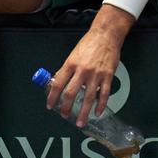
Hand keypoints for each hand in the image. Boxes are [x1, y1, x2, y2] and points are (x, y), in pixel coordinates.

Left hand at [46, 7, 132, 125]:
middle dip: (66, 107)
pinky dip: (100, 105)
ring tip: (80, 122)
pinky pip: (104, 94)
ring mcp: (96, 75)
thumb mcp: (73, 55)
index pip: (58, 83)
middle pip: (71, 93)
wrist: (105, 36)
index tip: (50, 105)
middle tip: (64, 115)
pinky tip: (97, 112)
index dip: (52, 96)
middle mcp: (82, 71)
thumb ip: (67, 69)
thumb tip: (59, 82)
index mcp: (70, 64)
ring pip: (88, 98)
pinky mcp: (108, 76)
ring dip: (83, 112)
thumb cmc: (88, 44)